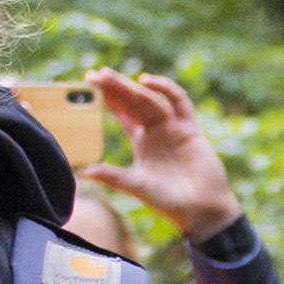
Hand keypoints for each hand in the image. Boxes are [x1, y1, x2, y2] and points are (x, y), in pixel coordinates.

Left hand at [82, 70, 241, 237]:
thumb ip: (112, 176)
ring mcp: (173, 127)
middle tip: (96, 74)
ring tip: (111, 77)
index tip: (90, 82)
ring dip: (132, 87)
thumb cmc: (169, 201)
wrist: (201, 210)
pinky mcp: (190, 128)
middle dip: (115, 87)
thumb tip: (83, 172)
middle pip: (133, 101)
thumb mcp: (136, 185)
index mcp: (141, 140)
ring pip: (150, 99)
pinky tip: (147, 81)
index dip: (108, 97)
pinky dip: (165, 89)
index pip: (122, 112)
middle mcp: (156, 130)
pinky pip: (179, 102)